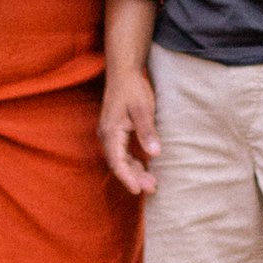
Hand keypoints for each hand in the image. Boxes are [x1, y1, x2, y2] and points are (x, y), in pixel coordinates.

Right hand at [100, 66, 160, 193]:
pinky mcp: (116, 132)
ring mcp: (110, 134)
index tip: (138, 190)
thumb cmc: (132, 89)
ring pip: (121, 160)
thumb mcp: (142, 109)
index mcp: (111, 132)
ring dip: (135, 171)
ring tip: (152, 183)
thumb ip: (147, 132)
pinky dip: (133, 162)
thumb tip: (155, 154)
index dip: (127, 178)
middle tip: (152, 188)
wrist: (123, 72)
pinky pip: (122, 153)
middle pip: (119, 164)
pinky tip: (144, 167)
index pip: (117, 162)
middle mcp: (107, 136)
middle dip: (134, 178)